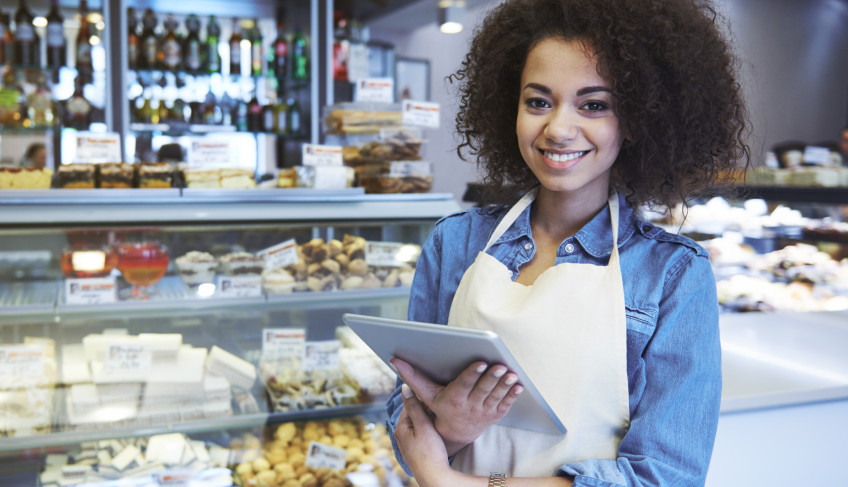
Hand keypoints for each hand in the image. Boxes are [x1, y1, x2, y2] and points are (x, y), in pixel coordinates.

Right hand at [391, 357, 522, 454]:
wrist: (455, 433)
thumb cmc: (440, 406)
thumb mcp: (426, 394)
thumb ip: (412, 376)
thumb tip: (394, 359)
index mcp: (453, 399)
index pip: (464, 385)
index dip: (472, 374)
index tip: (481, 362)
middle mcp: (469, 406)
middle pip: (482, 390)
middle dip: (492, 378)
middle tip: (501, 366)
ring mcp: (483, 411)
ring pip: (495, 397)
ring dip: (505, 386)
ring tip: (511, 374)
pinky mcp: (495, 414)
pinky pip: (505, 404)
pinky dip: (513, 396)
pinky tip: (519, 386)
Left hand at [395, 384, 457, 486]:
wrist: (435, 477)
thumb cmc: (430, 452)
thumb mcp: (423, 426)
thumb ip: (415, 406)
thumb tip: (405, 387)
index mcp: (400, 428)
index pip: (409, 404)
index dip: (423, 397)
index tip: (436, 393)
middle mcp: (401, 435)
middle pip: (414, 413)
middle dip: (426, 408)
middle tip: (441, 403)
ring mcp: (408, 443)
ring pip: (419, 422)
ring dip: (429, 417)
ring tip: (442, 414)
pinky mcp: (416, 449)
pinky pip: (422, 432)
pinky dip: (429, 427)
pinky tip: (439, 427)